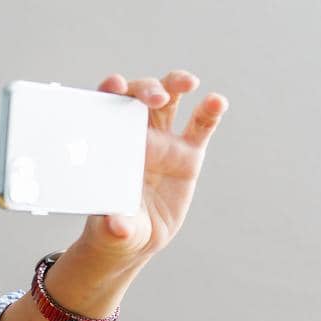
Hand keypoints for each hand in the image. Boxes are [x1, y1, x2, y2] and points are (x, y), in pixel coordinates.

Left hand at [77, 71, 226, 265]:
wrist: (134, 238)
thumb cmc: (111, 226)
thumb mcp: (110, 230)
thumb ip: (112, 226)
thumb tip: (116, 226)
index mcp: (108, 144)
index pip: (104, 106)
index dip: (109, 89)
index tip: (114, 85)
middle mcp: (134, 135)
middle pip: (139, 95)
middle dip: (147, 88)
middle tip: (156, 98)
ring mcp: (163, 142)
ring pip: (170, 100)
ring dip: (176, 84)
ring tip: (188, 83)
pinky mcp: (188, 154)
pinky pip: (201, 126)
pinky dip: (210, 111)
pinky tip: (216, 102)